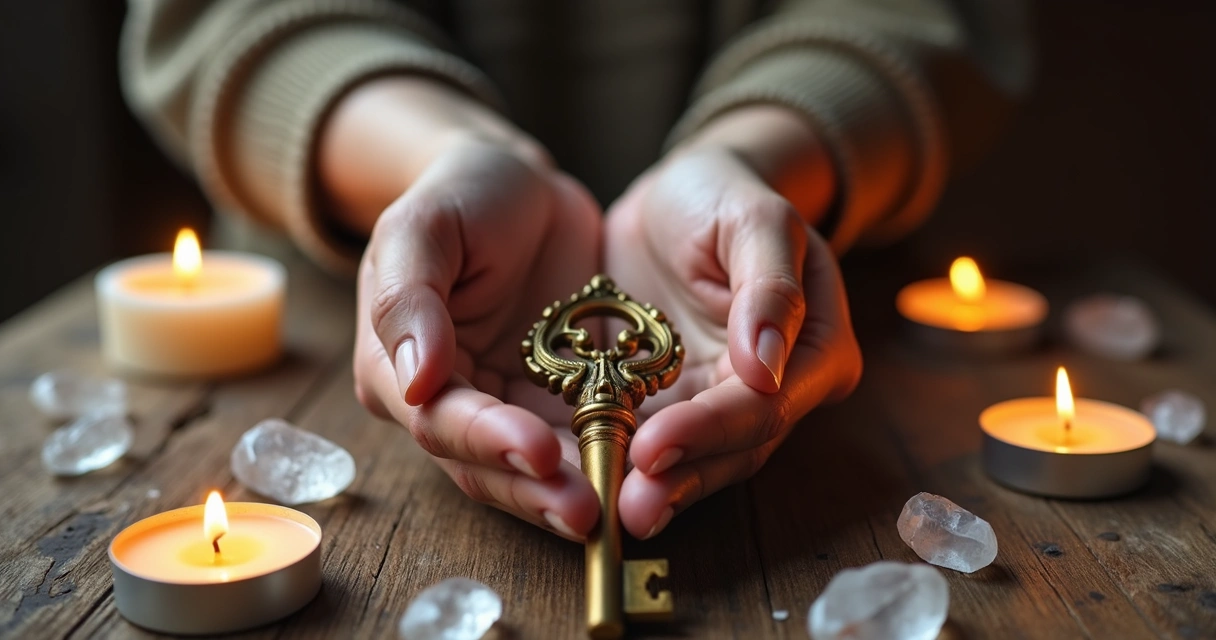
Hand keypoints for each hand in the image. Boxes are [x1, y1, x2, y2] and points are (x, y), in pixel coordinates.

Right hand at [350, 134, 602, 540]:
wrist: (517, 185)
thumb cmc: (460, 194)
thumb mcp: (423, 226)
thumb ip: (408, 298)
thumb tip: (415, 382)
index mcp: (397, 367)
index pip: (438, 420)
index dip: (486, 440)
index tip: (535, 450)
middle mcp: (445, 402)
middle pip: (483, 463)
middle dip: (533, 490)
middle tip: (586, 510)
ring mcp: (501, 406)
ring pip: (529, 469)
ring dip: (569, 492)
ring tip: (616, 511)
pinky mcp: (552, 402)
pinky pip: (576, 442)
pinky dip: (602, 463)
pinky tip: (639, 477)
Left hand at [604, 138, 861, 538]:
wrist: (684, 194)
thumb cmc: (725, 196)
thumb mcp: (755, 219)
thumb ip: (769, 288)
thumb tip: (767, 366)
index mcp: (816, 350)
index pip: (766, 405)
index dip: (710, 430)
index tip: (655, 445)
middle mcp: (780, 389)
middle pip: (735, 448)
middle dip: (681, 477)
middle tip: (629, 506)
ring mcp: (725, 401)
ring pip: (698, 460)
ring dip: (655, 487)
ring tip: (609, 512)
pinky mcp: (677, 403)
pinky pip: (657, 442)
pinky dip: (626, 464)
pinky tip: (592, 483)